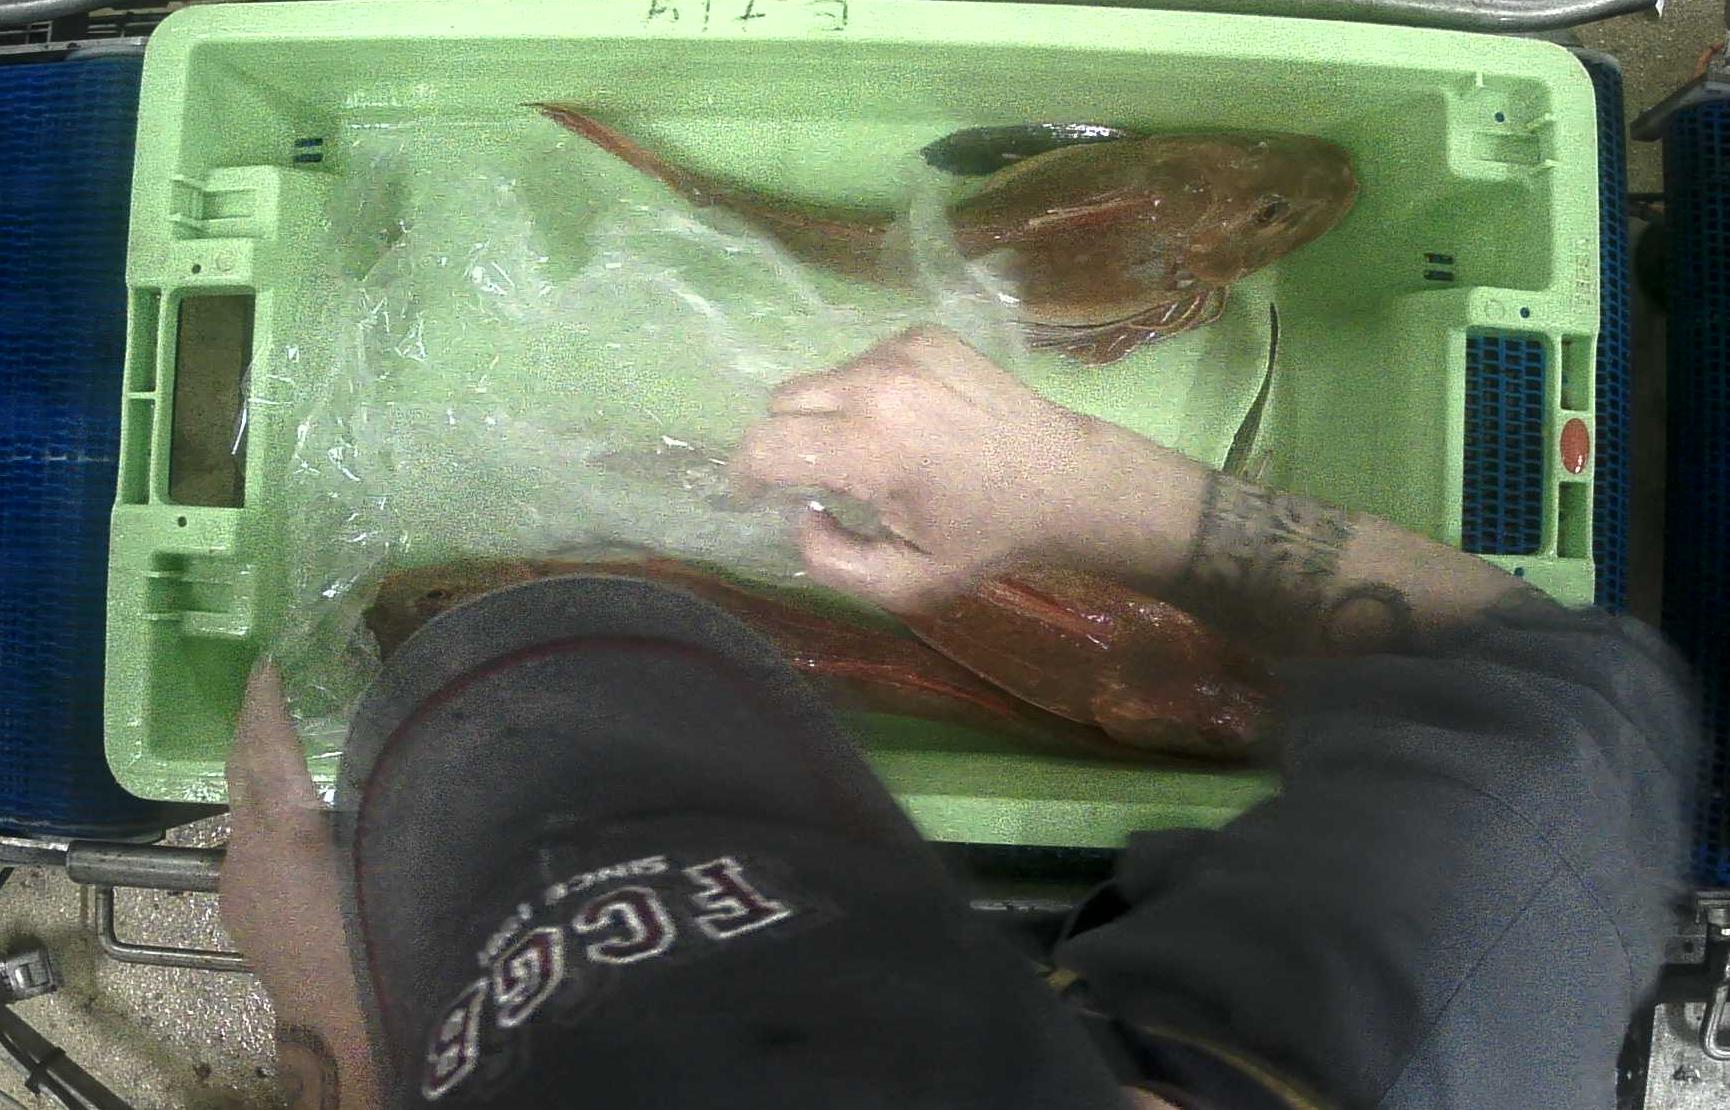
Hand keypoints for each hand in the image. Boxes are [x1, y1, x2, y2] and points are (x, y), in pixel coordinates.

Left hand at [224, 662, 380, 1106]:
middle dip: (253, 728)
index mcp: (284, 827)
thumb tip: (412, 751)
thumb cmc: (384, 940)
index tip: (268, 662)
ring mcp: (238, 884)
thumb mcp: (397, 854)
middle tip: (274, 689)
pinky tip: (301, 821)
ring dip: (264, 775)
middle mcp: (248, 848)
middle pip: (241, 772)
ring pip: (246, 811)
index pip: (264, 744)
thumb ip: (391, 800)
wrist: (345, 1032)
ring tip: (296, 746)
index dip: (265, 700)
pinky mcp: (242, 913)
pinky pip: (252, 843)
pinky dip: (270, 815)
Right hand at [735, 327, 1181, 608]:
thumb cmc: (987, 540)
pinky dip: (866, 392)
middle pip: (782, 402)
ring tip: (872, 454)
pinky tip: (908, 423)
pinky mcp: (924, 335)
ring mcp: (902, 350)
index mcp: (869, 449)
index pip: (764, 446)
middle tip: (817, 479)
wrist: (1067, 482)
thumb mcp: (906, 583)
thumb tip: (799, 514)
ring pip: (821, 379)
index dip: (742, 475)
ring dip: (826, 416)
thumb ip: (830, 561)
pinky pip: (862, 361)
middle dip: (784, 443)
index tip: (752, 496)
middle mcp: (877, 384)